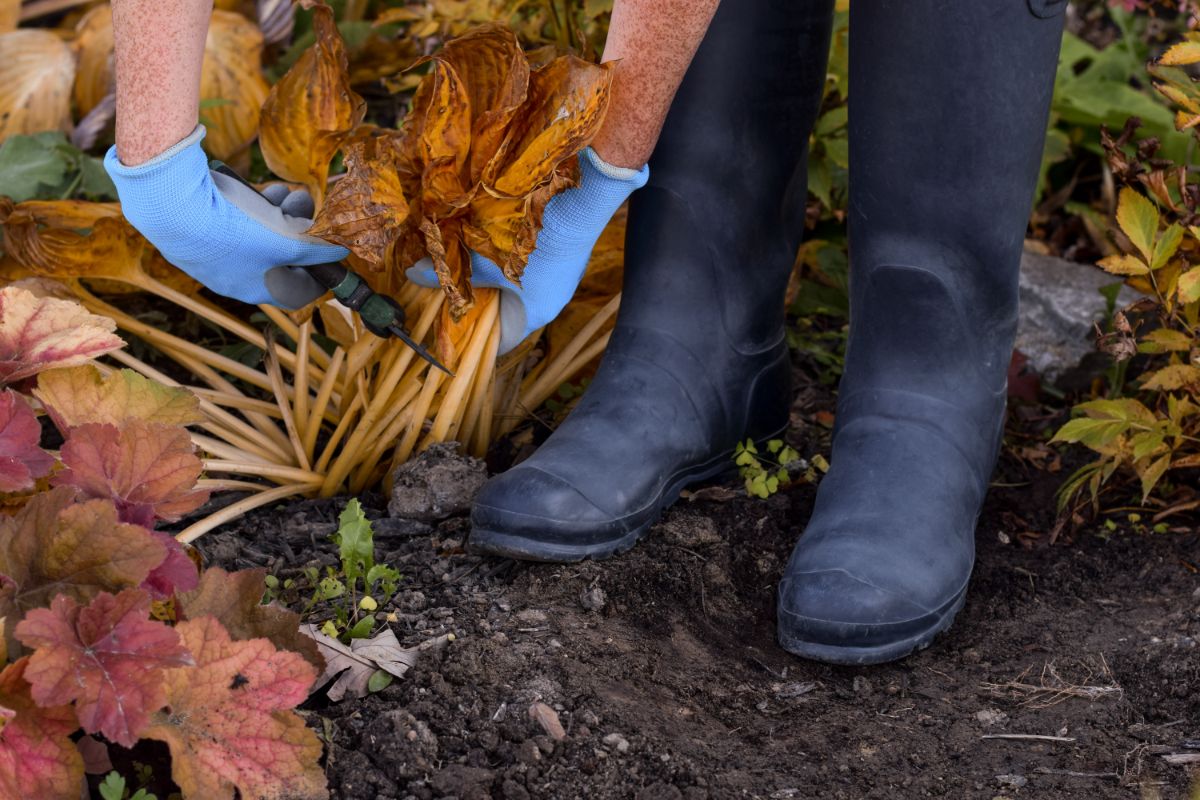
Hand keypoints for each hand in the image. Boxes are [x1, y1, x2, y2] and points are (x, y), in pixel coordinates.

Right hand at [104, 125, 348, 308]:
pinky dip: (254, 205)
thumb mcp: (286, 242)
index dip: (319, 273)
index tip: (330, 251)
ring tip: (283, 192)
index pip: (298, 293)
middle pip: (282, 257)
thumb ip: (315, 249)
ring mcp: (217, 253)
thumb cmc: (232, 230)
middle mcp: (236, 277)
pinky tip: (257, 188)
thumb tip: (340, 252)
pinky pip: (238, 220)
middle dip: (299, 228)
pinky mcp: (202, 228)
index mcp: (255, 289)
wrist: (169, 205)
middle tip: (305, 204)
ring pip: (262, 234)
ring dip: (279, 211)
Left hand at [407, 147, 648, 354]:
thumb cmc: (530, 238)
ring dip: (492, 274)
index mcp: (535, 314)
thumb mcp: (483, 257)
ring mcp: (561, 275)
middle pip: (508, 312)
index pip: (501, 342)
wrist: (580, 194)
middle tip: (449, 288)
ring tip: (465, 260)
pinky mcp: (564, 251)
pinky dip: (508, 257)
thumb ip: (450, 270)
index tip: (448, 324)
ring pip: (518, 285)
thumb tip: (413, 273)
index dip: (473, 337)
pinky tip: (491, 237)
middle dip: (478, 300)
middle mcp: (552, 300)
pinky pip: (530, 264)